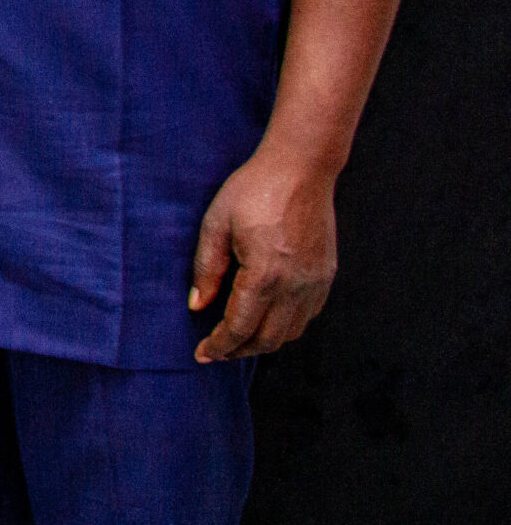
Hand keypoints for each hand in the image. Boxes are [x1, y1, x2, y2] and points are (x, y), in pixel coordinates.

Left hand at [190, 146, 339, 362]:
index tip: (201, 354)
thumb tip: (198, 305)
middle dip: (238, 351)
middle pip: (267, 339)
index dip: (219, 346)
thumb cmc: (252, 191)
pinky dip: (285, 327)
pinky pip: (307, 316)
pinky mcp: (326, 276)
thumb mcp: (216, 224)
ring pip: (290, 333)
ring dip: (262, 342)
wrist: (300, 170)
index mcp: (265, 274)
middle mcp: (295, 286)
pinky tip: (266, 319)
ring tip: (237, 339)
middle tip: (215, 352)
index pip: (240, 327)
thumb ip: (206, 269)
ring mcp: (315, 283)